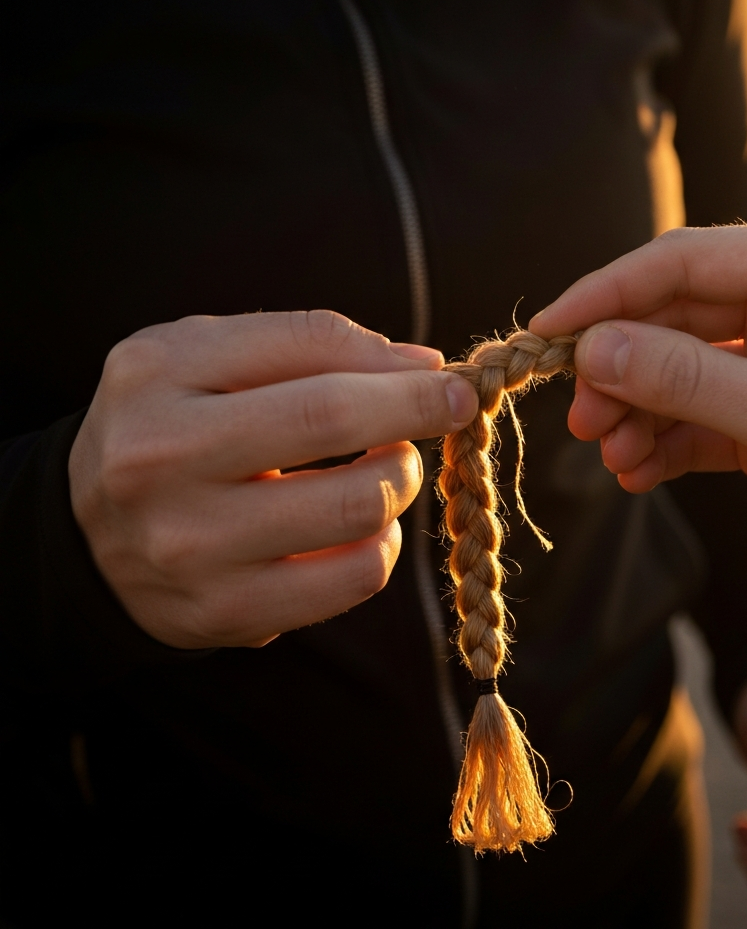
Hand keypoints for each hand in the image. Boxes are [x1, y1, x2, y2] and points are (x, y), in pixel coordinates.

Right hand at [69, 311, 477, 648]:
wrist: (90, 535)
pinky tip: (366, 526)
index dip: (396, 364)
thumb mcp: (207, 357)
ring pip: (356, 509)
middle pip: (330, 422)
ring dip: (400, 481)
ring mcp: (191, 548)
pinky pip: (352, 580)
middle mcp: (161, 461)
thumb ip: (306, 343)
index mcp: (158, 377)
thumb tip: (421, 367)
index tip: (447, 377)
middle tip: (444, 412)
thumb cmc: (170, 427)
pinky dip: (382, 546)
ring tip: (387, 468)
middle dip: (414, 412)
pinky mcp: (226, 612)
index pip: (306, 350)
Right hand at [529, 223, 746, 636]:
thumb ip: (690, 380)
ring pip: (683, 374)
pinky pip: (705, 420)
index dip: (604, 295)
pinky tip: (640, 472)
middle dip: (621, 369)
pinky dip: (669, 445)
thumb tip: (594, 349)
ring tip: (612, 455)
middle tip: (581, 417)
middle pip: (673, 321)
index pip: (679, 265)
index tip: (544, 334)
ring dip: (640, 413)